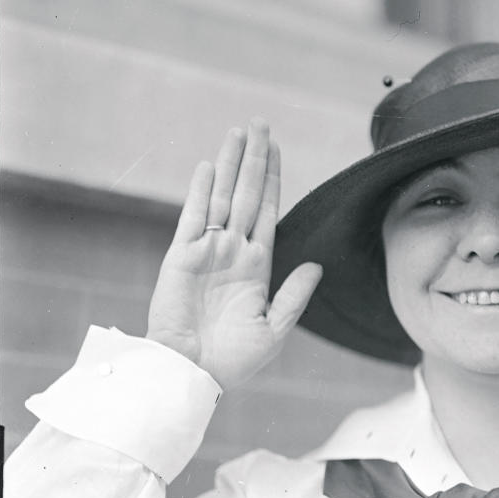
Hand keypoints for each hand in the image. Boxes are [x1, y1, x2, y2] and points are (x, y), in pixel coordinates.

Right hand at [146, 119, 322, 389]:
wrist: (194, 374)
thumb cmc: (234, 360)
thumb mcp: (275, 329)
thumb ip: (294, 296)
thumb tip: (316, 265)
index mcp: (256, 265)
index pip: (267, 210)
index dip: (272, 179)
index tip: (276, 149)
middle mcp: (233, 251)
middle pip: (246, 194)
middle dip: (254, 159)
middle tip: (260, 123)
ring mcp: (207, 251)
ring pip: (222, 197)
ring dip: (231, 164)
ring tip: (239, 131)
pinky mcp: (182, 257)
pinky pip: (193, 217)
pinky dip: (200, 191)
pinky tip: (210, 166)